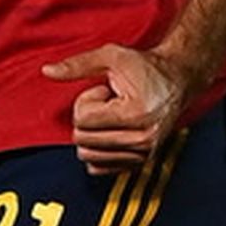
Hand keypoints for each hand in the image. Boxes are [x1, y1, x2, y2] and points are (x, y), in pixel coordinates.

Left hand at [42, 44, 184, 174]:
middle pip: (83, 140)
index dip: (88, 101)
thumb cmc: (147, 68)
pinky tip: (111, 131)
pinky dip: (97, 151)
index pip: (82, 120)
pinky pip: (99, 168)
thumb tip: (48, 71)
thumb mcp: (112, 57)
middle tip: (108, 104)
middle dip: (88, 119)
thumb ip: (78, 65)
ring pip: (88, 156)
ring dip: (94, 135)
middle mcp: (141, 138)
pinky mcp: (140, 161)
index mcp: (135, 114)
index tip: (106, 92)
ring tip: (112, 116)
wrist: (177, 79)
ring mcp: (142, 152)